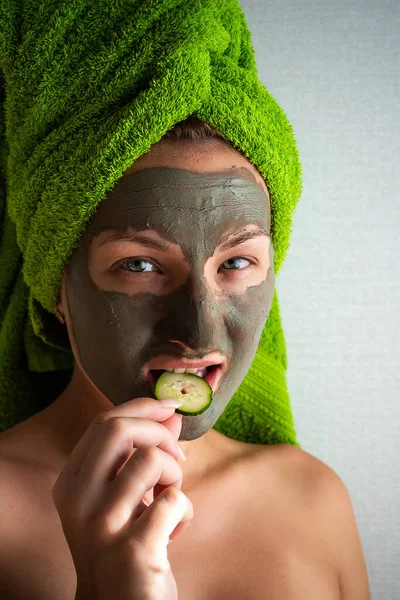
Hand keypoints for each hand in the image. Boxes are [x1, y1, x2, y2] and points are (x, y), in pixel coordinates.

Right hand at [52, 397, 192, 599]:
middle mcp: (78, 500)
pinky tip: (173, 531)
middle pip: (120, 429)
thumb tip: (171, 414)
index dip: (142, 407)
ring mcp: (102, 524)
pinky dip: (184, 511)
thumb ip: (140, 452)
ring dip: (174, 474)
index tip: (169, 407)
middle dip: (158, 433)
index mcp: (70, 482)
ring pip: (151, 459)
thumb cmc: (121, 543)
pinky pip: (174, 500)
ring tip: (168, 499)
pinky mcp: (132, 548)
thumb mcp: (122, 496)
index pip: (104, 422)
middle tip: (175, 459)